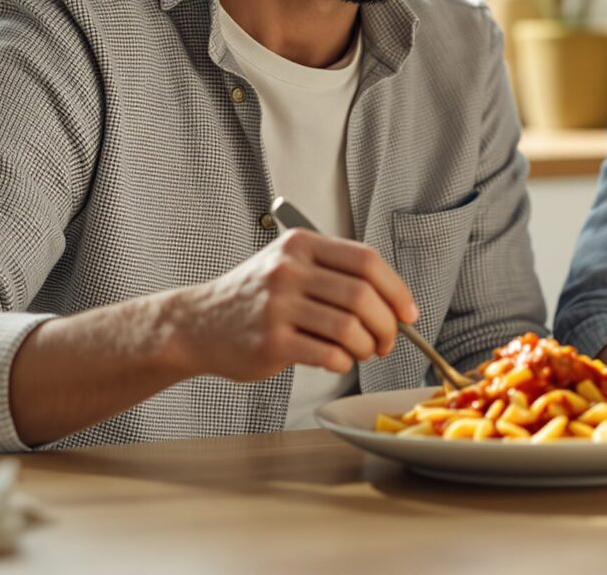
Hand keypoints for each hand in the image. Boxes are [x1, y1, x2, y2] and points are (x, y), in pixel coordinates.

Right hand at [168, 229, 418, 382]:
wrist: (198, 324)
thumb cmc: (254, 298)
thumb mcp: (288, 266)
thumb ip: (334, 274)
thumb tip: (393, 303)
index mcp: (300, 245)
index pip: (366, 261)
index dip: (397, 289)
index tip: (409, 312)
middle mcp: (288, 270)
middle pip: (363, 296)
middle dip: (387, 325)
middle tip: (388, 341)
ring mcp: (278, 306)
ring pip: (349, 328)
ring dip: (367, 347)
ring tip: (362, 352)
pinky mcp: (271, 342)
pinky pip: (328, 354)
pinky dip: (343, 362)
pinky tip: (337, 360)